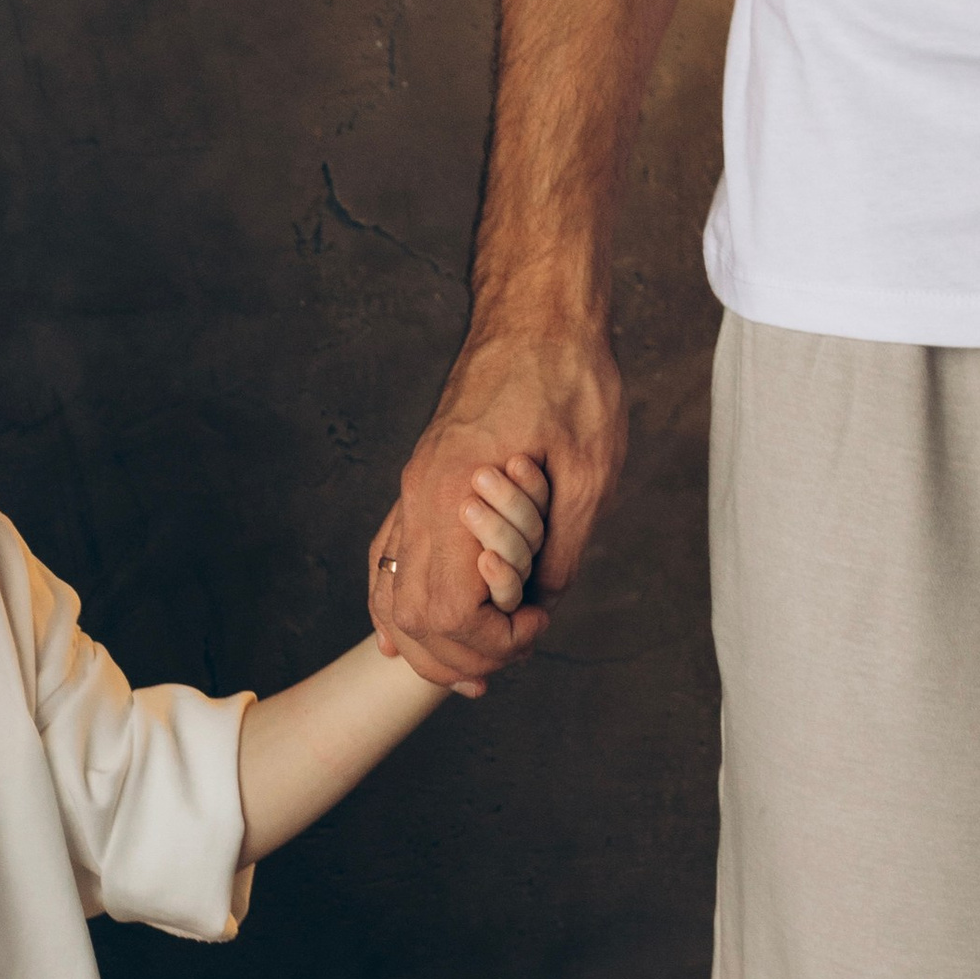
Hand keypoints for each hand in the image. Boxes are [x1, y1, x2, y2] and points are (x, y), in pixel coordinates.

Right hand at [370, 320, 626, 692]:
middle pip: (409, 614)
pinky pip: (390, 557)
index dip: (491, 638)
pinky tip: (410, 633)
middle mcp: (420, 495)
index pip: (446, 609)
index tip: (535, 623)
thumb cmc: (569, 378)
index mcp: (455, 492)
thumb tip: (541, 599)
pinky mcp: (420, 480)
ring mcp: (413, 488)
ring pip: (390, 590)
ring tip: (470, 666)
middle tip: (512, 652)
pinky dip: (397, 603)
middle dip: (456, 653)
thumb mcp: (589, 471)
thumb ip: (560, 546)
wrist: (538, 312)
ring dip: (425, 639)